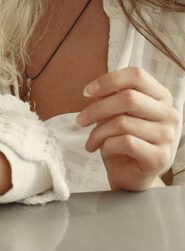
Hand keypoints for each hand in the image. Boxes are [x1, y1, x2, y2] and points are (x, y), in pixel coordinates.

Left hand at [77, 68, 178, 190]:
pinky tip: (104, 149)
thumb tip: (95, 90)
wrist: (131, 174)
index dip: (108, 80)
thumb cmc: (122, 139)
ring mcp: (168, 136)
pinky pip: (126, 142)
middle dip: (97, 109)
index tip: (86, 92)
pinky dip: (107, 145)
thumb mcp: (114, 113)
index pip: (137, 75)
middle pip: (128, 98)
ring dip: (98, 132)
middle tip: (80, 120)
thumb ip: (108, 97)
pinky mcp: (160, 157)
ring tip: (91, 140)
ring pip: (123, 122)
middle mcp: (169, 114)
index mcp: (160, 97)